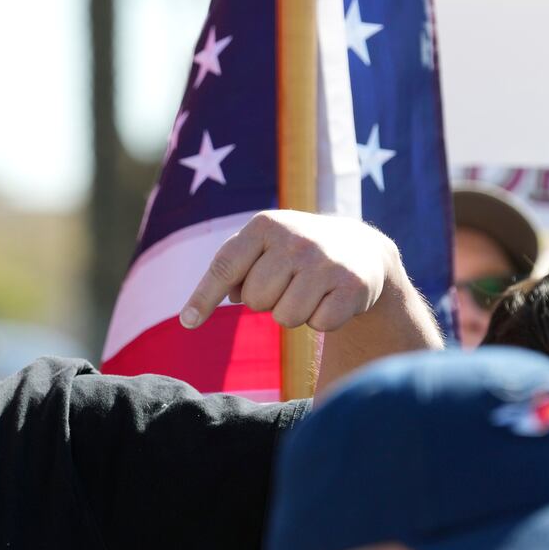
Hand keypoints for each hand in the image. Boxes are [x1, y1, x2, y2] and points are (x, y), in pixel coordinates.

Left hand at [180, 210, 399, 332]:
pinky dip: (322, 319)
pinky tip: (331, 297)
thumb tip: (196, 312)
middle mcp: (295, 240)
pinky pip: (319, 324)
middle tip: (286, 283)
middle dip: (265, 301)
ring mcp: (326, 261)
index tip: (188, 322)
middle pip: (254, 300)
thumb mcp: (261, 247)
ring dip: (293, 312)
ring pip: (285, 317)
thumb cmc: (293, 251)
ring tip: (308, 290)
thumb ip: (229, 269)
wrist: (360, 248)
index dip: (204, 297)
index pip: (225, 266)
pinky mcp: (353, 285)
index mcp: (264, 226)